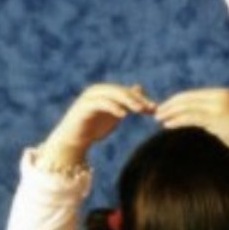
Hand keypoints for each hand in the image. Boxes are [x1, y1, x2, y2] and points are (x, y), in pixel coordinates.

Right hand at [36, 82, 154, 169]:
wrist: (74, 140)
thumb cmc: (94, 127)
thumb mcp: (114, 114)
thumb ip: (126, 103)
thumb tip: (139, 89)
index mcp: (105, 92)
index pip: (127, 92)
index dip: (141, 99)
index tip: (154, 108)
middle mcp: (97, 91)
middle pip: (120, 91)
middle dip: (136, 99)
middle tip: (149, 108)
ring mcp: (90, 98)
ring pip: (112, 94)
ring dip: (127, 101)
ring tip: (139, 110)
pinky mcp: (84, 106)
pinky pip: (100, 103)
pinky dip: (113, 107)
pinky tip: (123, 115)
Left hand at [155, 87, 228, 193]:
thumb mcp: (228, 120)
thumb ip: (213, 115)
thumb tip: (199, 118)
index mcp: (223, 94)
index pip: (194, 94)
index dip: (177, 100)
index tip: (166, 107)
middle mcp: (220, 96)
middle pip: (188, 97)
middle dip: (170, 104)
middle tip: (156, 111)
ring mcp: (219, 106)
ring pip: (187, 106)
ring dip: (171, 112)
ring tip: (158, 118)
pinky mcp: (216, 118)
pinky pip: (191, 117)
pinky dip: (177, 120)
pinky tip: (167, 124)